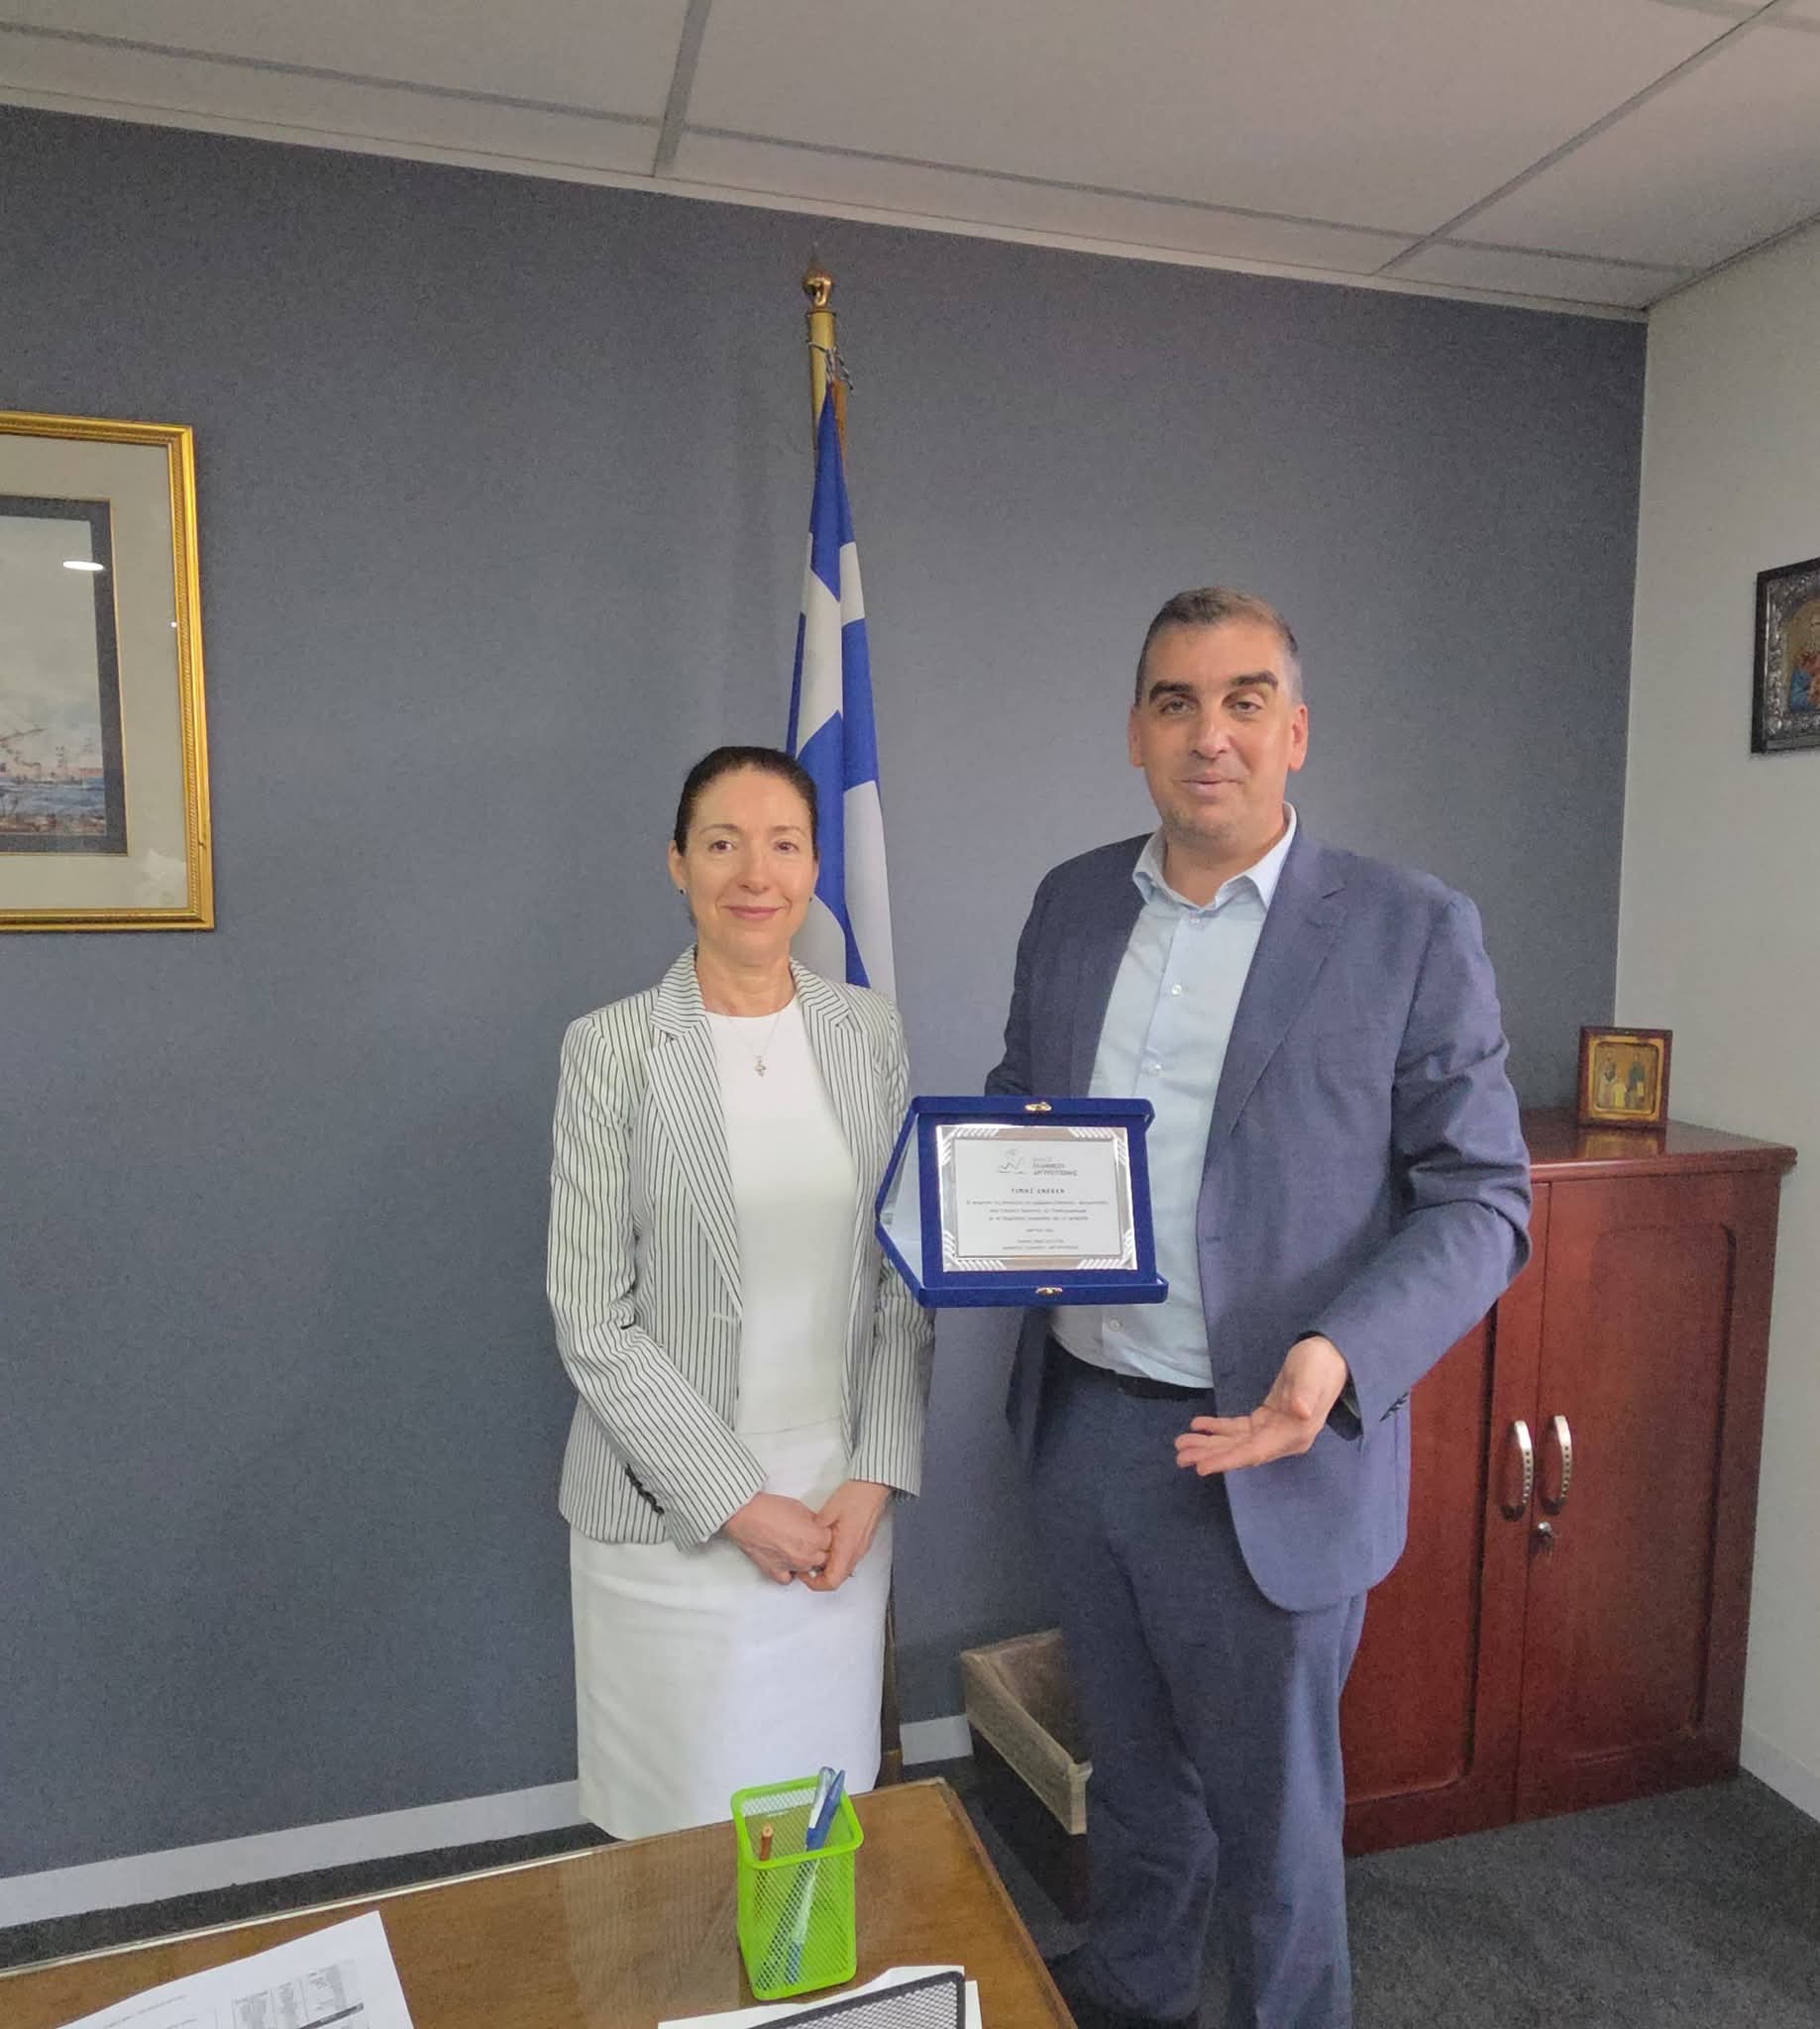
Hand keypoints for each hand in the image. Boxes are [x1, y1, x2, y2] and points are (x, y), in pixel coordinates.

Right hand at [723, 1492, 833, 1584]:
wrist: (745, 1515)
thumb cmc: (770, 1508)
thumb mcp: (800, 1508)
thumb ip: (814, 1522)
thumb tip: (819, 1528)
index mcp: (815, 1538)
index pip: (831, 1542)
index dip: (825, 1535)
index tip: (820, 1532)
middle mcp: (806, 1556)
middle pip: (823, 1558)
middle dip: (819, 1549)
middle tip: (808, 1539)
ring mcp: (791, 1566)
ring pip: (807, 1569)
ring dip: (805, 1560)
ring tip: (794, 1546)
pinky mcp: (774, 1572)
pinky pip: (788, 1578)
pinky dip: (788, 1571)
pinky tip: (784, 1559)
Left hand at [801, 1480, 891, 1590]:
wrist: (874, 1487)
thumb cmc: (855, 1497)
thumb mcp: (827, 1512)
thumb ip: (815, 1531)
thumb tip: (806, 1540)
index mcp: (847, 1548)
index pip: (832, 1581)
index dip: (815, 1584)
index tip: (804, 1574)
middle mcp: (856, 1553)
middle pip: (838, 1579)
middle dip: (820, 1577)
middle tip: (807, 1566)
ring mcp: (861, 1549)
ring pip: (843, 1570)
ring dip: (828, 1568)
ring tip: (815, 1554)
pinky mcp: (863, 1543)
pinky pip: (848, 1559)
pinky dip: (836, 1559)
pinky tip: (828, 1545)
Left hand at [1174, 1335, 1349, 1475]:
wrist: (1331, 1356)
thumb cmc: (1320, 1364)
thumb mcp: (1312, 1375)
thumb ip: (1305, 1394)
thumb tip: (1300, 1412)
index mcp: (1295, 1434)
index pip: (1255, 1452)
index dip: (1228, 1460)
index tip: (1202, 1466)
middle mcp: (1284, 1438)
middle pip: (1241, 1451)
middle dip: (1211, 1454)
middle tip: (1179, 1456)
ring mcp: (1275, 1430)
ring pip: (1237, 1442)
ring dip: (1209, 1443)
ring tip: (1181, 1444)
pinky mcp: (1267, 1419)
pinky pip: (1239, 1429)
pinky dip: (1218, 1428)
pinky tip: (1199, 1425)